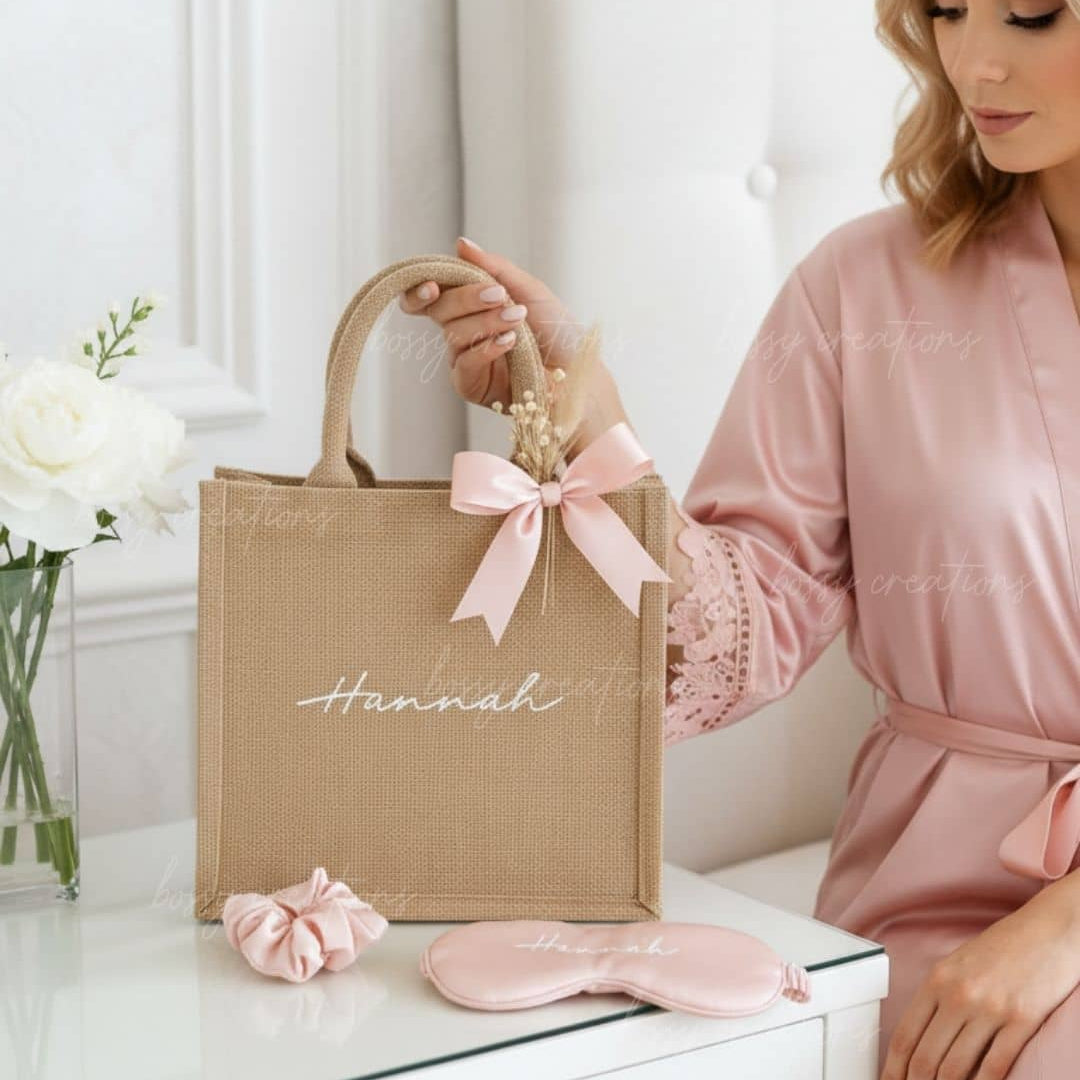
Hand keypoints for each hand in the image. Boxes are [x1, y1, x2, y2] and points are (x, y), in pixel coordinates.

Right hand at [397, 237, 623, 455]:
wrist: (578, 370)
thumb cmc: (557, 331)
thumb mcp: (529, 290)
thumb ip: (493, 267)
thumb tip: (461, 244)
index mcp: (470, 307)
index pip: (432, 295)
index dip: (421, 288)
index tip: (433, 284)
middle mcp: (463, 331)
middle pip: (439, 310)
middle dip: (466, 298)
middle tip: (500, 295)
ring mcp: (466, 360)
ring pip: (452, 334)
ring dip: (486, 322)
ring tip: (517, 319)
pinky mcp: (472, 385)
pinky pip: (464, 363)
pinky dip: (486, 348)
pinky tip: (510, 342)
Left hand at [880, 889, 1079, 1078]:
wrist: (1051, 928)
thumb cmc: (1004, 947)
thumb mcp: (958, 964)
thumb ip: (939, 997)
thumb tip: (923, 1038)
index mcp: (937, 979)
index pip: (905, 1035)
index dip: (894, 1068)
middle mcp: (958, 994)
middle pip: (926, 1057)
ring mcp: (990, 1009)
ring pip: (957, 1068)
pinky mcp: (1022, 1020)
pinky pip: (996, 1066)